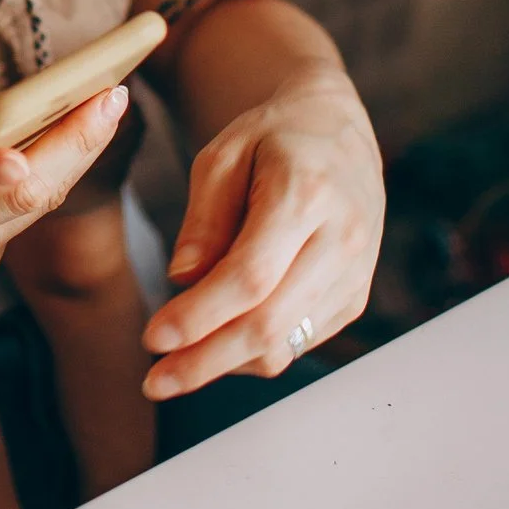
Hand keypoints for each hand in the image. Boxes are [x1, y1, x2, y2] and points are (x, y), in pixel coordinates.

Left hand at [140, 69, 381, 399]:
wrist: (338, 128)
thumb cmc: (271, 138)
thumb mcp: (221, 156)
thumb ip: (202, 220)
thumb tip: (181, 282)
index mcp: (306, 193)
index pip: (249, 278)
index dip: (198, 317)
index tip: (152, 339)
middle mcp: (343, 238)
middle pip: (269, 324)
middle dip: (205, 362)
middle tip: (156, 381)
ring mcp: (356, 271)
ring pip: (285, 343)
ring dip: (226, 363)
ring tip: (177, 361)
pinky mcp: (356, 294)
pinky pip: (300, 341)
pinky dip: (254, 350)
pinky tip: (218, 339)